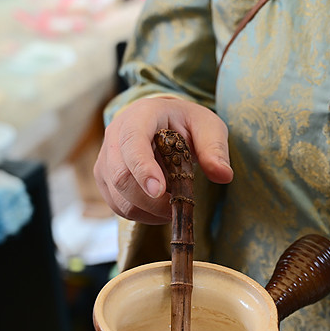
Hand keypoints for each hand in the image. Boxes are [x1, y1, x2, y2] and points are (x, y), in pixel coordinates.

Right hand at [94, 96, 233, 223]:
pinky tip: (162, 206)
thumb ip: (215, 149)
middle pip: (121, 177)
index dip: (143, 169)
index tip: (160, 191)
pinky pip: (121, 208)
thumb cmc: (185, 123)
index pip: (132, 143)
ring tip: (175, 200)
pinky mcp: (106, 182)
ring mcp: (105, 160)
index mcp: (140, 115)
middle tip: (181, 204)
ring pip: (120, 199)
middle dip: (152, 200)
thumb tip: (223, 175)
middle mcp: (114, 136)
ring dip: (151, 210)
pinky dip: (145, 215)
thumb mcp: (207, 126)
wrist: (163, 123)